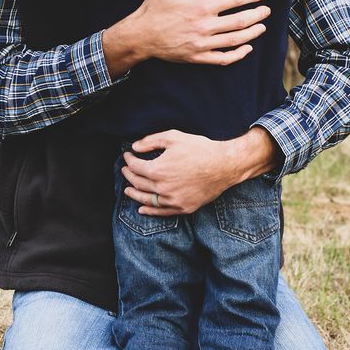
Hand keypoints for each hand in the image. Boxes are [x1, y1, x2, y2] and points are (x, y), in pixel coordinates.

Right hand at [102, 0, 269, 76]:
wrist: (140, 35)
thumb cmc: (155, 8)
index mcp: (201, 6)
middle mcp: (205, 26)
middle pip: (241, 21)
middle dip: (258, 14)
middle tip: (267, 10)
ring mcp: (202, 44)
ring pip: (236, 40)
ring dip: (253, 33)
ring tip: (262, 26)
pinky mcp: (198, 57)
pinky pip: (223, 58)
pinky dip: (238, 54)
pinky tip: (247, 48)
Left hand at [122, 127, 280, 216]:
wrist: (224, 165)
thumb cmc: (200, 149)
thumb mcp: (173, 137)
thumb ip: (151, 141)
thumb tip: (135, 147)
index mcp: (158, 170)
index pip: (135, 167)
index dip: (129, 160)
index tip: (128, 155)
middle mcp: (162, 188)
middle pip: (138, 183)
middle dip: (129, 175)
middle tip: (125, 170)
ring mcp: (173, 200)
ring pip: (147, 200)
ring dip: (135, 194)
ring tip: (127, 190)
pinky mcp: (183, 208)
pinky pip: (162, 212)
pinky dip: (150, 211)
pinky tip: (142, 209)